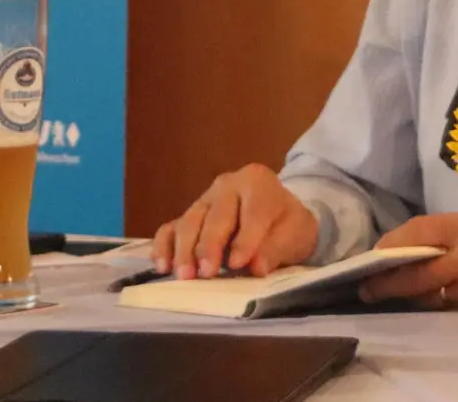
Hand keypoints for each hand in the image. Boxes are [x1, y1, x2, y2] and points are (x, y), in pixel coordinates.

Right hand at [151, 164, 318, 280]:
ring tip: (185, 276)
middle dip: (209, 246)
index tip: (237, 264)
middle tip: (206, 273)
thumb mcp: (294, 234)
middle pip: (216, 215)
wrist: (277, 216)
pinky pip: (170, 228)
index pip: (252, 212)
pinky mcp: (189, 216)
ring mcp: (204, 199)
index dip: (245, 239)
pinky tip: (163, 266)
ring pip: (190, 221)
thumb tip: (256, 267)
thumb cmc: (286, 224)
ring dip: (184, 250)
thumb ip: (276, 248)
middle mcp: (227, 185)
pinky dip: (164, 247)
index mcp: (257, 182)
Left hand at [357, 206, 457, 310]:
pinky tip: (430, 299)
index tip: (376, 253)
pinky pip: (451, 306)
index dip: (391, 244)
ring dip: (411, 295)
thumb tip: (413, 241)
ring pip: (430, 296)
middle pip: (414, 274)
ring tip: (395, 293)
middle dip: (387, 283)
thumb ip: (452, 228)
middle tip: (368, 288)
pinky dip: (439, 302)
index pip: (417, 233)